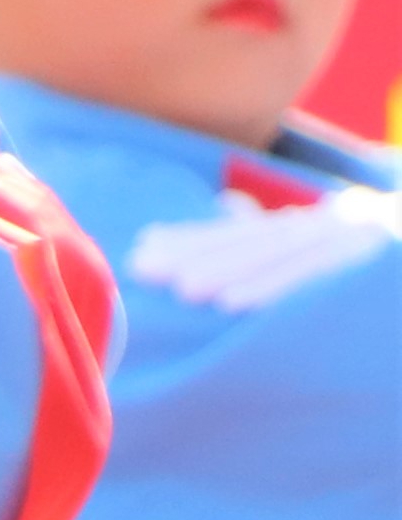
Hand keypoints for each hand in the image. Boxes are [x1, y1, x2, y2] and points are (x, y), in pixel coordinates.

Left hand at [126, 188, 399, 313]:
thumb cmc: (393, 260)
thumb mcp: (350, 242)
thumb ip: (292, 236)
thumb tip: (231, 210)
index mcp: (330, 224)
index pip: (252, 232)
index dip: (196, 240)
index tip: (143, 252)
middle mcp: (346, 224)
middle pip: (262, 239)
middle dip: (201, 254)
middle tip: (145, 270)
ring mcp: (370, 239)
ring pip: (292, 257)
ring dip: (235, 275)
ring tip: (186, 294)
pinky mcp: (382, 262)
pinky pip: (327, 280)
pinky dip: (282, 293)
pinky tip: (239, 309)